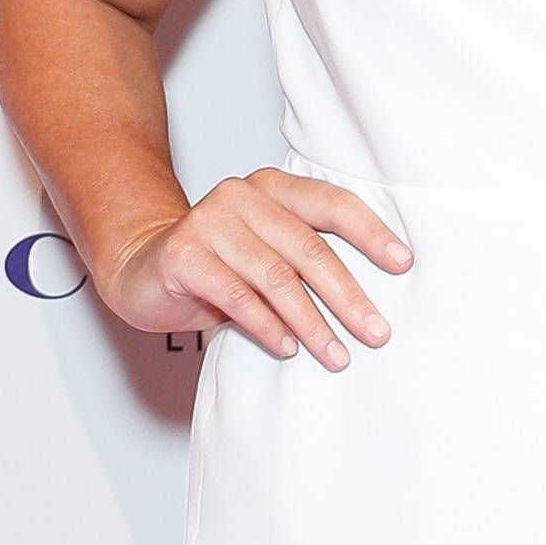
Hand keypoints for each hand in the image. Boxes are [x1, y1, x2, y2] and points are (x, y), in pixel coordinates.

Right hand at [98, 166, 410, 370]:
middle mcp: (242, 196)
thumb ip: (307, 258)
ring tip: (337, 356)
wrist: (141, 268)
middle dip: (349, 296)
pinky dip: (268, 327)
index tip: (403, 264)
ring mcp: (209, 222)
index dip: (371, 233)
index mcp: (272, 188)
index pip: (332, 204)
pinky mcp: (183, 256)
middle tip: (377, 333)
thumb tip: (374, 299)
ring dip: (313, 322)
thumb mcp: (268, 252)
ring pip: (276, 277)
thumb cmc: (218, 265)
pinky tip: (289, 349)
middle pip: (309, 249)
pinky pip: (236, 297)